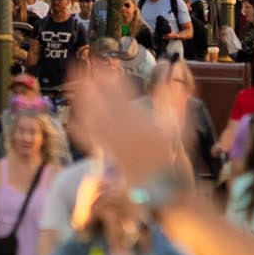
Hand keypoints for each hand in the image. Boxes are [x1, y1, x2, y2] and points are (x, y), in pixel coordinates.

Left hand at [69, 74, 180, 190]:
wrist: (164, 188)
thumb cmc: (174, 159)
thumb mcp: (180, 130)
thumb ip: (177, 105)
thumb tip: (180, 84)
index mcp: (142, 124)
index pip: (122, 97)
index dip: (110, 80)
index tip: (102, 66)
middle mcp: (125, 134)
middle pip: (102, 105)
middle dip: (90, 87)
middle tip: (79, 69)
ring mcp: (115, 146)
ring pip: (94, 121)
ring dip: (82, 103)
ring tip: (75, 87)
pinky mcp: (108, 156)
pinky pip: (91, 142)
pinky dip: (81, 130)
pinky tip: (73, 121)